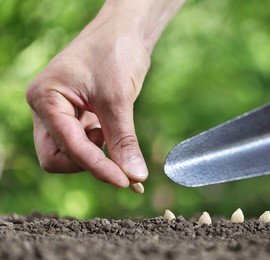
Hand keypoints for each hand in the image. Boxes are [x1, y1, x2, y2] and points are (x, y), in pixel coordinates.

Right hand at [26, 0, 183, 187]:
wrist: (124, 32)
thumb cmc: (114, 53)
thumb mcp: (118, 99)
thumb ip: (124, 140)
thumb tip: (135, 175)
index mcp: (46, 99)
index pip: (68, 148)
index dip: (98, 167)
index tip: (126, 181)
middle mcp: (47, 109)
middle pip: (57, 158)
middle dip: (88, 164)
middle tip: (118, 159)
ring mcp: (62, 114)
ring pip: (70, 154)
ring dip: (96, 156)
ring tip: (117, 137)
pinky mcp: (78, 116)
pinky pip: (84, 143)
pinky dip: (102, 149)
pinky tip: (118, 140)